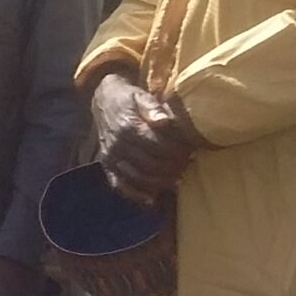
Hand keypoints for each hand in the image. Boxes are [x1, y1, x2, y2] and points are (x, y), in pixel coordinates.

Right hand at [90, 74, 198, 202]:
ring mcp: (111, 158)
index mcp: (127, 127)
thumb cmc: (128, 98)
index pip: (158, 146)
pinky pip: (119, 185)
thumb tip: (165, 121)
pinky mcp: (107, 166)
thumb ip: (153, 107)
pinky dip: (135, 195)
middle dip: (174, 167)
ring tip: (178, 178)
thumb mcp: (141, 95)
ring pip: (138, 177)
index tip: (192, 151)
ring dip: (161, 181)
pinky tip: (151, 200)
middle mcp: (117, 145)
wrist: (103, 100)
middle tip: (189, 164)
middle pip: (151, 164)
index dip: (178, 151)